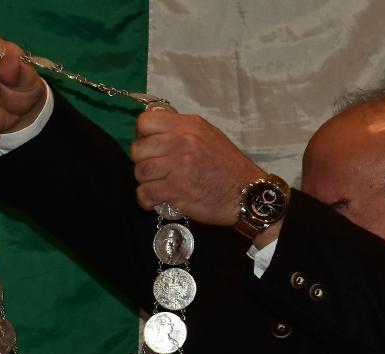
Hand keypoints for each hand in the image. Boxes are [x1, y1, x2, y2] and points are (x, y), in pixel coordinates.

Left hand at [131, 110, 265, 228]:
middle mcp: (182, 141)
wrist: (246, 193)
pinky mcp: (176, 190)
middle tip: (153, 170)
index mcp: (188, 125)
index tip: (150, 147)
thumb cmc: (227, 166)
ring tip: (156, 186)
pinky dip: (146, 200)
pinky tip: (155, 200)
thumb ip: (182, 132)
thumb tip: (156, 133)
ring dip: (144, 182)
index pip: (145, 121)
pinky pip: (145, 193)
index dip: (142, 136)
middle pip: (138, 149)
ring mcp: (178, 165)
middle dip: (141, 162)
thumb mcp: (207, 136)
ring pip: (140, 172)